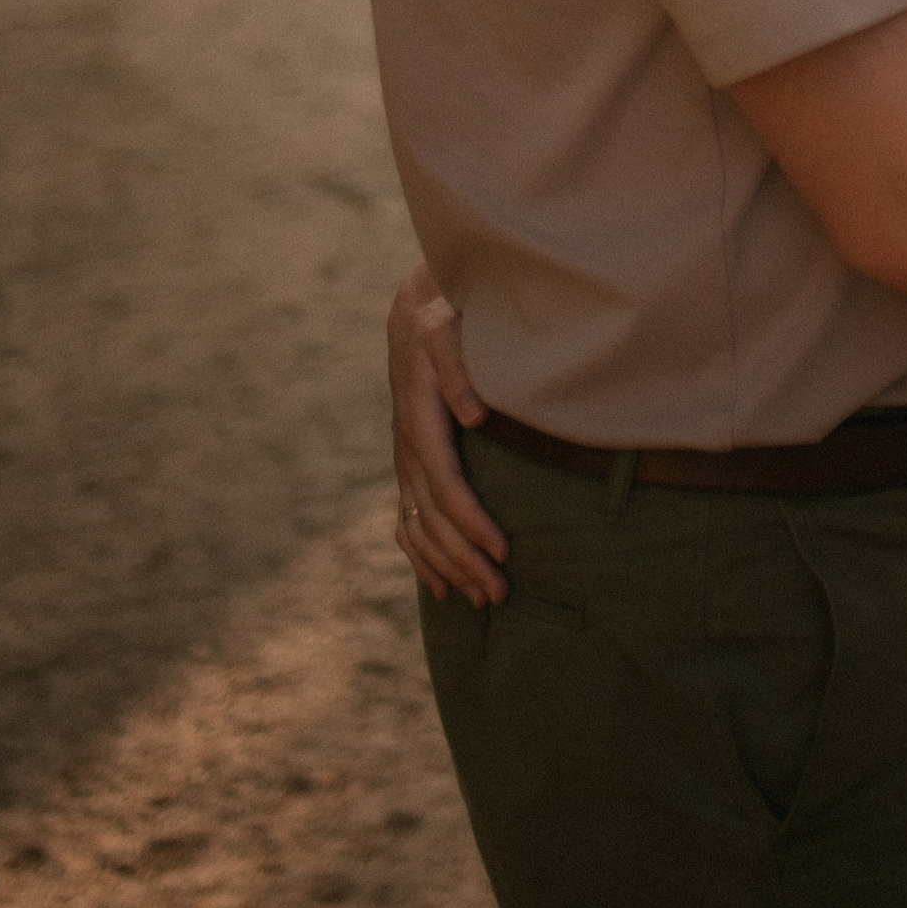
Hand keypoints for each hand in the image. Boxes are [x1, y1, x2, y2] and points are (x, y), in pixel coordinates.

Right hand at [389, 259, 507, 605]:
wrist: (414, 307)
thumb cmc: (442, 312)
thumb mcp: (448, 326)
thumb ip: (456, 365)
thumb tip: (473, 415)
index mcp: (418, 417)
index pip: (445, 483)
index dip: (472, 520)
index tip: (502, 550)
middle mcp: (406, 445)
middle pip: (433, 517)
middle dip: (465, 559)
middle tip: (500, 593)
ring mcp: (404, 458)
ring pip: (421, 527)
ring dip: (449, 566)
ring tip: (483, 600)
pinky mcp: (409, 463)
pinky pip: (408, 521)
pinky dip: (422, 557)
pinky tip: (440, 587)